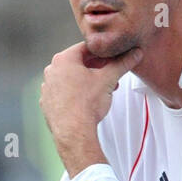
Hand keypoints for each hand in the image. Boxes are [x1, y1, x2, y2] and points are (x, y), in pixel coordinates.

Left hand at [40, 42, 142, 174]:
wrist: (73, 132)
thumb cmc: (87, 105)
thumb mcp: (108, 79)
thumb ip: (122, 64)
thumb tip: (134, 54)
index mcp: (64, 59)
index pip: (86, 48)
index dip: (102, 53)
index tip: (112, 59)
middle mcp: (52, 70)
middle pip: (78, 63)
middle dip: (96, 69)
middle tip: (109, 75)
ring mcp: (47, 87)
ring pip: (70, 78)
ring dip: (86, 81)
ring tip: (100, 90)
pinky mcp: (47, 102)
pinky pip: (63, 93)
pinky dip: (74, 94)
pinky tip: (85, 102)